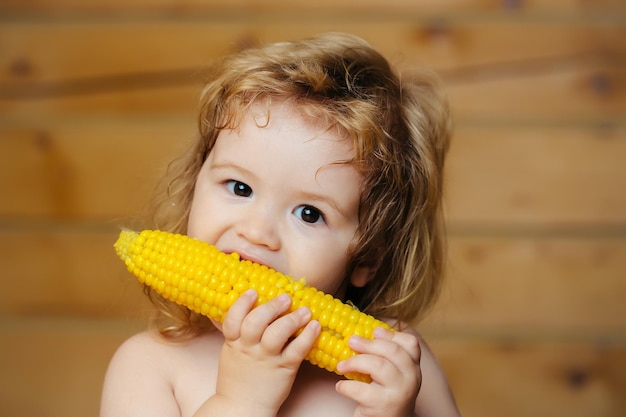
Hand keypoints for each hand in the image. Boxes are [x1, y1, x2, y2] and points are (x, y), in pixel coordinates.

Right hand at [213, 290, 320, 415]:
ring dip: (292, 319)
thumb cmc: (238, 378)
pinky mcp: (284, 369)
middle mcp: (249, 348)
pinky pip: (297, 350)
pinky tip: (315, 327)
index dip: (242, 303)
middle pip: (256, 322)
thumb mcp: (231, 353)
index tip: (253, 292)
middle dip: (272, 306)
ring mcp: (266, 359)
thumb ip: (239, 334)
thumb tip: (249, 308)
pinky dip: (308, 337)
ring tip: (305, 310)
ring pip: (277, 333)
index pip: (233, 319)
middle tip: (286, 298)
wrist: (242, 408)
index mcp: (234, 343)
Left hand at [335, 327, 421, 416]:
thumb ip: (384, 355)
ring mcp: (400, 393)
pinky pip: (362, 390)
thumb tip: (360, 335)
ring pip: (379, 366)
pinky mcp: (386, 406)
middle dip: (368, 344)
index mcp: (413, 366)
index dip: (391, 335)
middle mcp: (412, 378)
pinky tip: (340, 386)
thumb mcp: (392, 373)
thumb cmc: (385, 395)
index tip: (373, 331)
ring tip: (341, 365)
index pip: (410, 343)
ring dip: (355, 362)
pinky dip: (347, 386)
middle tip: (351, 341)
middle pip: (393, 351)